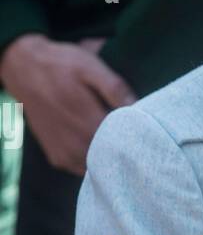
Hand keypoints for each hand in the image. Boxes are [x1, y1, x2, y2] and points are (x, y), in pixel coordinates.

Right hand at [0, 33, 136, 174]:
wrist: (23, 70)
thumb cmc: (61, 65)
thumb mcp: (90, 67)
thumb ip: (114, 89)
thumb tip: (139, 107)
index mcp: (89, 122)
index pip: (125, 143)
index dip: (138, 138)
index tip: (146, 129)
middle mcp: (77, 144)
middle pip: (114, 158)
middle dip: (126, 149)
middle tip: (134, 134)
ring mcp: (66, 155)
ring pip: (99, 167)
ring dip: (110, 157)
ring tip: (116, 139)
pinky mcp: (58, 159)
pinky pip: (84, 169)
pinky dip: (94, 161)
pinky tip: (99, 145)